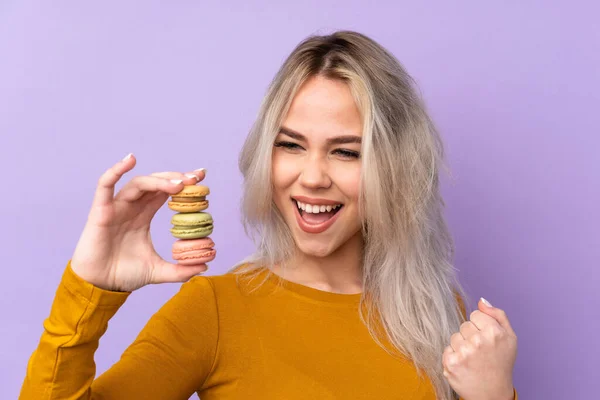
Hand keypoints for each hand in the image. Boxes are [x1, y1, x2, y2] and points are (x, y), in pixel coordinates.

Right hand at [70, 153, 209, 291]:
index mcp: (144, 215)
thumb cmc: (123, 274)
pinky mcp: (100, 211)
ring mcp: (116, 207)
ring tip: (179, 184)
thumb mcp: (158, 271)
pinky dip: (116, 170)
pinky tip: (130, 160)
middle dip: (176, 178)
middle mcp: (131, 207)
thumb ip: (181, 270)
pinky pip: (105, 185)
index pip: (166, 192)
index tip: (202, 178)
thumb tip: (205, 265)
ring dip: (159, 180)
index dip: (182, 183)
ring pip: (138, 183)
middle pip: (156, 183)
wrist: (99, 286)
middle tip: (196, 178)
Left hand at [442, 298, 516, 399]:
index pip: (475, 314)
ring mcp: (464, 352)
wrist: (493, 394)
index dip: (481, 326)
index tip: (486, 338)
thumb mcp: (510, 337)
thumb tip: (481, 300)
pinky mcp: (451, 363)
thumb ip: (497, 315)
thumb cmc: (501, 363)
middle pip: (464, 325)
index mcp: (494, 332)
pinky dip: (454, 356)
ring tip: (473, 359)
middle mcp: (478, 341)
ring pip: (455, 336)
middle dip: (471, 335)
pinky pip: (447, 349)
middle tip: (481, 351)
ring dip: (461, 346)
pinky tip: (465, 365)